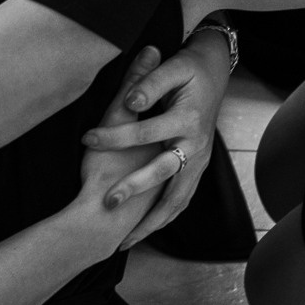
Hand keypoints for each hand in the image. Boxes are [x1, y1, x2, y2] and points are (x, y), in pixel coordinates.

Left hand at [81, 34, 233, 249]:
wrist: (217, 72)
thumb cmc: (192, 69)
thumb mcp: (174, 67)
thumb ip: (150, 82)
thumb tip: (131, 98)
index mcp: (188, 119)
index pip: (146, 132)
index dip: (116, 135)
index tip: (87, 138)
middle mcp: (196, 145)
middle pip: (163, 172)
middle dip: (134, 189)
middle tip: (107, 201)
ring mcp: (200, 160)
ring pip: (177, 197)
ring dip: (152, 218)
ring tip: (126, 237)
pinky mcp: (199, 168)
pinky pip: (182, 200)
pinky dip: (165, 217)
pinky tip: (146, 230)